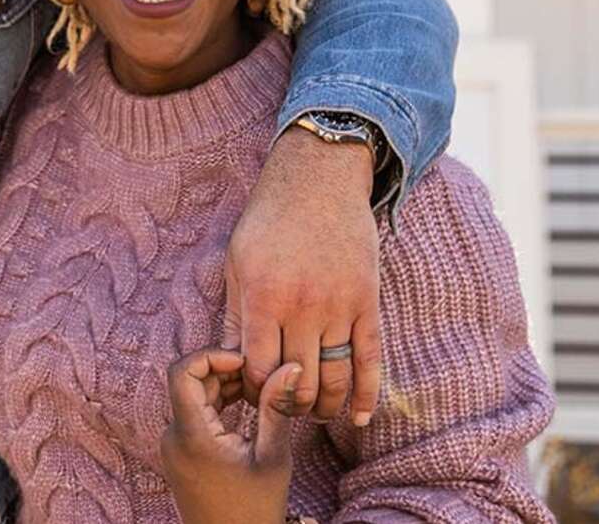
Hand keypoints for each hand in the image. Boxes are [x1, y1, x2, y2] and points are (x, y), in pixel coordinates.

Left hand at [160, 351, 296, 523]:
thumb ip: (276, 407)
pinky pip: (193, 415)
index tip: (245, 361)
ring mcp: (173, 447)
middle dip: (224, 371)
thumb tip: (290, 366)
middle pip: (189, 382)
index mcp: (191, 436)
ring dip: (222, 387)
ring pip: (192, 397)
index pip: (181, 372)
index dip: (211, 355)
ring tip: (258, 390)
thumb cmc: (255, 510)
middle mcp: (173, 437)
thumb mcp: (272, 456)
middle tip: (261, 374)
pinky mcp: (179, 455)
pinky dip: (216, 404)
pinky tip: (245, 406)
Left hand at [224, 127, 380, 423]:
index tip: (254, 395)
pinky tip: (357, 417)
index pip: (260, 371)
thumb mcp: (238, 264)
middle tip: (283, 411)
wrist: (318, 179)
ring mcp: (339, 305)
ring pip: (333, 378)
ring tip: (314, 413)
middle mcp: (303, 306)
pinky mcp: (367, 302)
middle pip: (297, 382)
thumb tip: (228, 365)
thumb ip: (236, 317)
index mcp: (264, 297)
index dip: (256, 393)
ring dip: (323, 406)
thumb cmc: (269, 221)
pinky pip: (370, 359)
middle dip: (288, 406)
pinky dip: (366, 394)